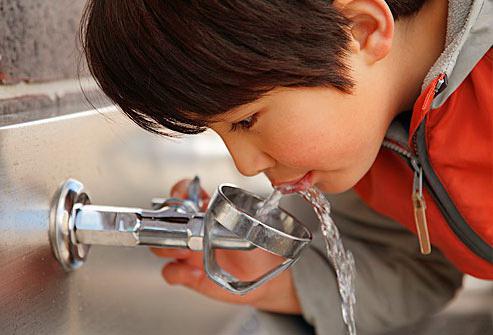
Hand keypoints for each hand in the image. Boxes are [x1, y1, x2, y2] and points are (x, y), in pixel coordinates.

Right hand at [150, 178, 301, 313]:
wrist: (264, 281)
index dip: (179, 191)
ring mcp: (189, 252)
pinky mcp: (188, 273)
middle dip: (164, 222)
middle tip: (179, 228)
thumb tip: (229, 211)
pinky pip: (171, 272)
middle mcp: (194, 230)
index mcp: (207, 212)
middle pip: (164, 219)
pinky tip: (195, 274)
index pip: (185, 194)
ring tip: (184, 252)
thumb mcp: (252, 228)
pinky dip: (179, 273)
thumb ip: (239, 218)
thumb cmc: (259, 250)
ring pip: (161, 246)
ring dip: (166, 247)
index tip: (182, 195)